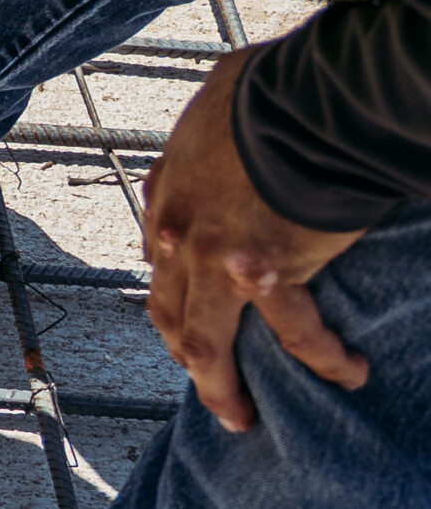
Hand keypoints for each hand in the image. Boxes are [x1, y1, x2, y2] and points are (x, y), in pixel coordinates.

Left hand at [142, 46, 367, 431]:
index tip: (193, 324)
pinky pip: (294, 333)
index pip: (162, 264)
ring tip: (244, 418)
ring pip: (206, 344)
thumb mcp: (218, 107)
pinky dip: (323, 358)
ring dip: (224, 388)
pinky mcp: (261, 273)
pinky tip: (347, 373)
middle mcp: (176, 235)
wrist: (303, 99)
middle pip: (170, 314)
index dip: (177, 300)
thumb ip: (214, 140)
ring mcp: (212, 260)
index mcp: (167, 196)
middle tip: (211, 393)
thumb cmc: (272, 90)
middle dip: (188, 359)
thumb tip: (228, 131)